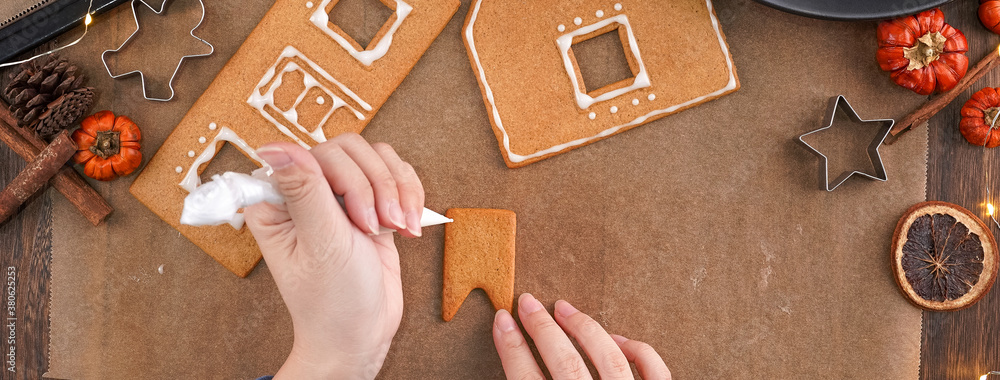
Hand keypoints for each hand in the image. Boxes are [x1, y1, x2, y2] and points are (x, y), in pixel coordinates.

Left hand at [245, 133, 423, 378]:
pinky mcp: (371, 204)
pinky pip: (397, 175)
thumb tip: (275, 145)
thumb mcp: (320, 244)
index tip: (357, 219)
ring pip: (378, 158)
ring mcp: (341, 196)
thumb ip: (305, 190)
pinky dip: (410, 197)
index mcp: (279, 200)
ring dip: (397, 191)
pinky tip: (408, 227)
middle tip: (378, 227)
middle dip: (375, 187)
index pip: (316, 154)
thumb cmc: (331, 300)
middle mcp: (306, 192)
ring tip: (398, 227)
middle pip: (351, 151)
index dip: (345, 179)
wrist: (361, 334)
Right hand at [494, 293, 670, 379]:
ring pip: (609, 358)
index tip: (502, 319)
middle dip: (542, 329)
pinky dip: (636, 351)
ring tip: (563, 308)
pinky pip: (653, 371)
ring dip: (583, 328)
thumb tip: (521, 359)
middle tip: (527, 302)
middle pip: (565, 363)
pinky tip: (616, 339)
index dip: (511, 348)